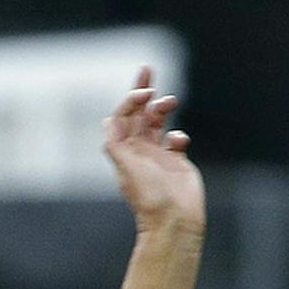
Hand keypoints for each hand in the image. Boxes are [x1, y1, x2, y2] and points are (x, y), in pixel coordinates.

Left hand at [104, 68, 203, 234]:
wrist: (174, 219)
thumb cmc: (150, 196)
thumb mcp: (127, 168)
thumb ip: (116, 144)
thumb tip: (108, 120)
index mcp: (124, 152)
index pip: (122, 118)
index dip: (130, 100)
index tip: (146, 93)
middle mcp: (138, 152)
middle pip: (137, 115)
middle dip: (142, 92)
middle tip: (147, 69)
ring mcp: (157, 156)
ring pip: (157, 123)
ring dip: (162, 108)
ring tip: (170, 102)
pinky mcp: (176, 162)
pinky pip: (176, 139)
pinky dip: (179, 134)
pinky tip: (179, 142)